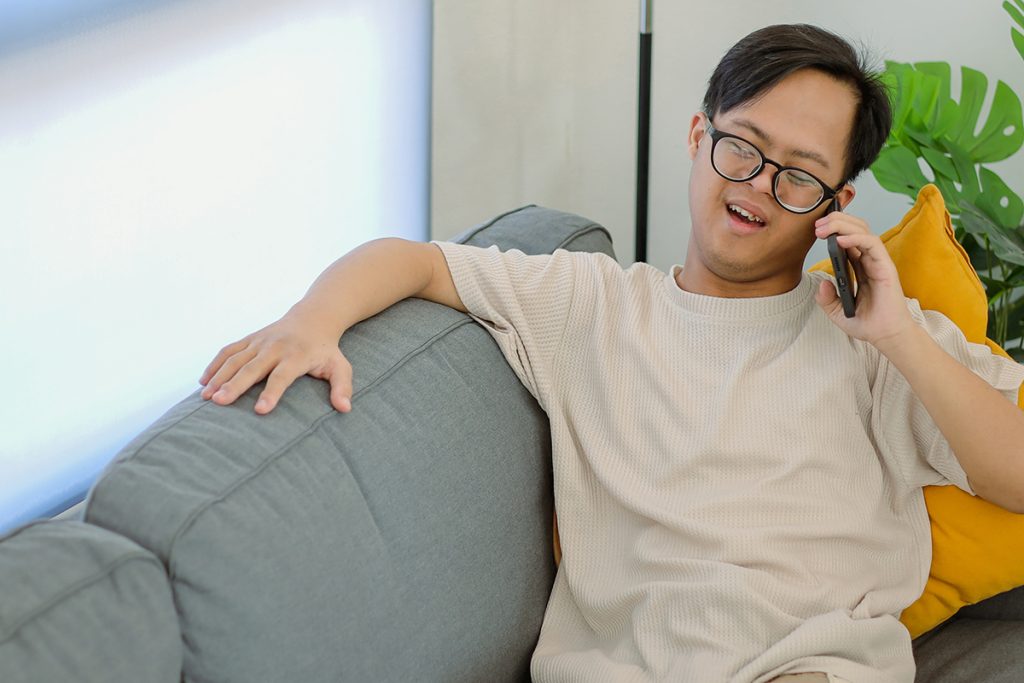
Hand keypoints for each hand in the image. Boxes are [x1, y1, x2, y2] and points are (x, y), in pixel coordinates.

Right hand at [198, 311, 352, 414]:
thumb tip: (345, 408)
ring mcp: (259, 342)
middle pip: (252, 368)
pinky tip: (204, 382)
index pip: (282, 376)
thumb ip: (343, 386)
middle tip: (220, 403)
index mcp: (296, 356)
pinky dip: (215, 365)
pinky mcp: (249, 339)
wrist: (312, 318)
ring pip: (235, 359)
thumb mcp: (340, 366)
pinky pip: (228, 351)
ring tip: (206, 397)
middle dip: (235, 385)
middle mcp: (275, 347)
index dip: (272, 393)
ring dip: (219, 377)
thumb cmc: (326, 349)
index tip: (261, 410)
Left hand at [812, 212, 915, 348]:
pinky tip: (839, 240)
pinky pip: (872, 244)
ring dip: (842, 225)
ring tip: (823, 228)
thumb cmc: (868, 324)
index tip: (815, 230)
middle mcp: (869, 261)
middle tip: (817, 225)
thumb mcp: (838, 313)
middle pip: (855, 229)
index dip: (833, 230)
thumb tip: (822, 284)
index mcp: (859, 267)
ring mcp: (878, 262)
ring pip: (863, 231)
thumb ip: (827, 300)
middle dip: (836, 221)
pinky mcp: (885, 267)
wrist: (886, 337)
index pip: (848, 239)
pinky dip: (855, 239)